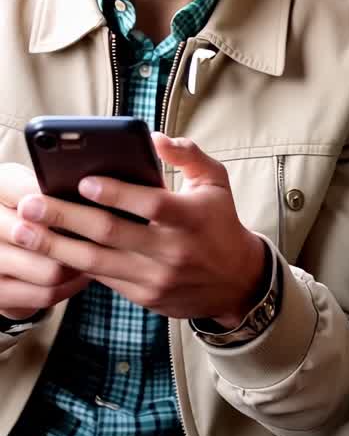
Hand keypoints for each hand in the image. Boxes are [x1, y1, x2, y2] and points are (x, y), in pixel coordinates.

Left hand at [13, 135, 267, 327]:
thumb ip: (188, 154)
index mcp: (190, 217)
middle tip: (32, 204)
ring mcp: (156, 278)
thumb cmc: (220, 221)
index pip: (150, 204)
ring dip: (57, 246)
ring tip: (26, 232)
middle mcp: (172, 250)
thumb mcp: (216, 180)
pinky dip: (76, 263)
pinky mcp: (144, 297)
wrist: (236, 281)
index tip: (84, 180)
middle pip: (111, 233)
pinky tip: (51, 250)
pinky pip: (103, 278)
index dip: (116, 193)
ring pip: (97, 262)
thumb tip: (154, 138)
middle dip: (67, 217)